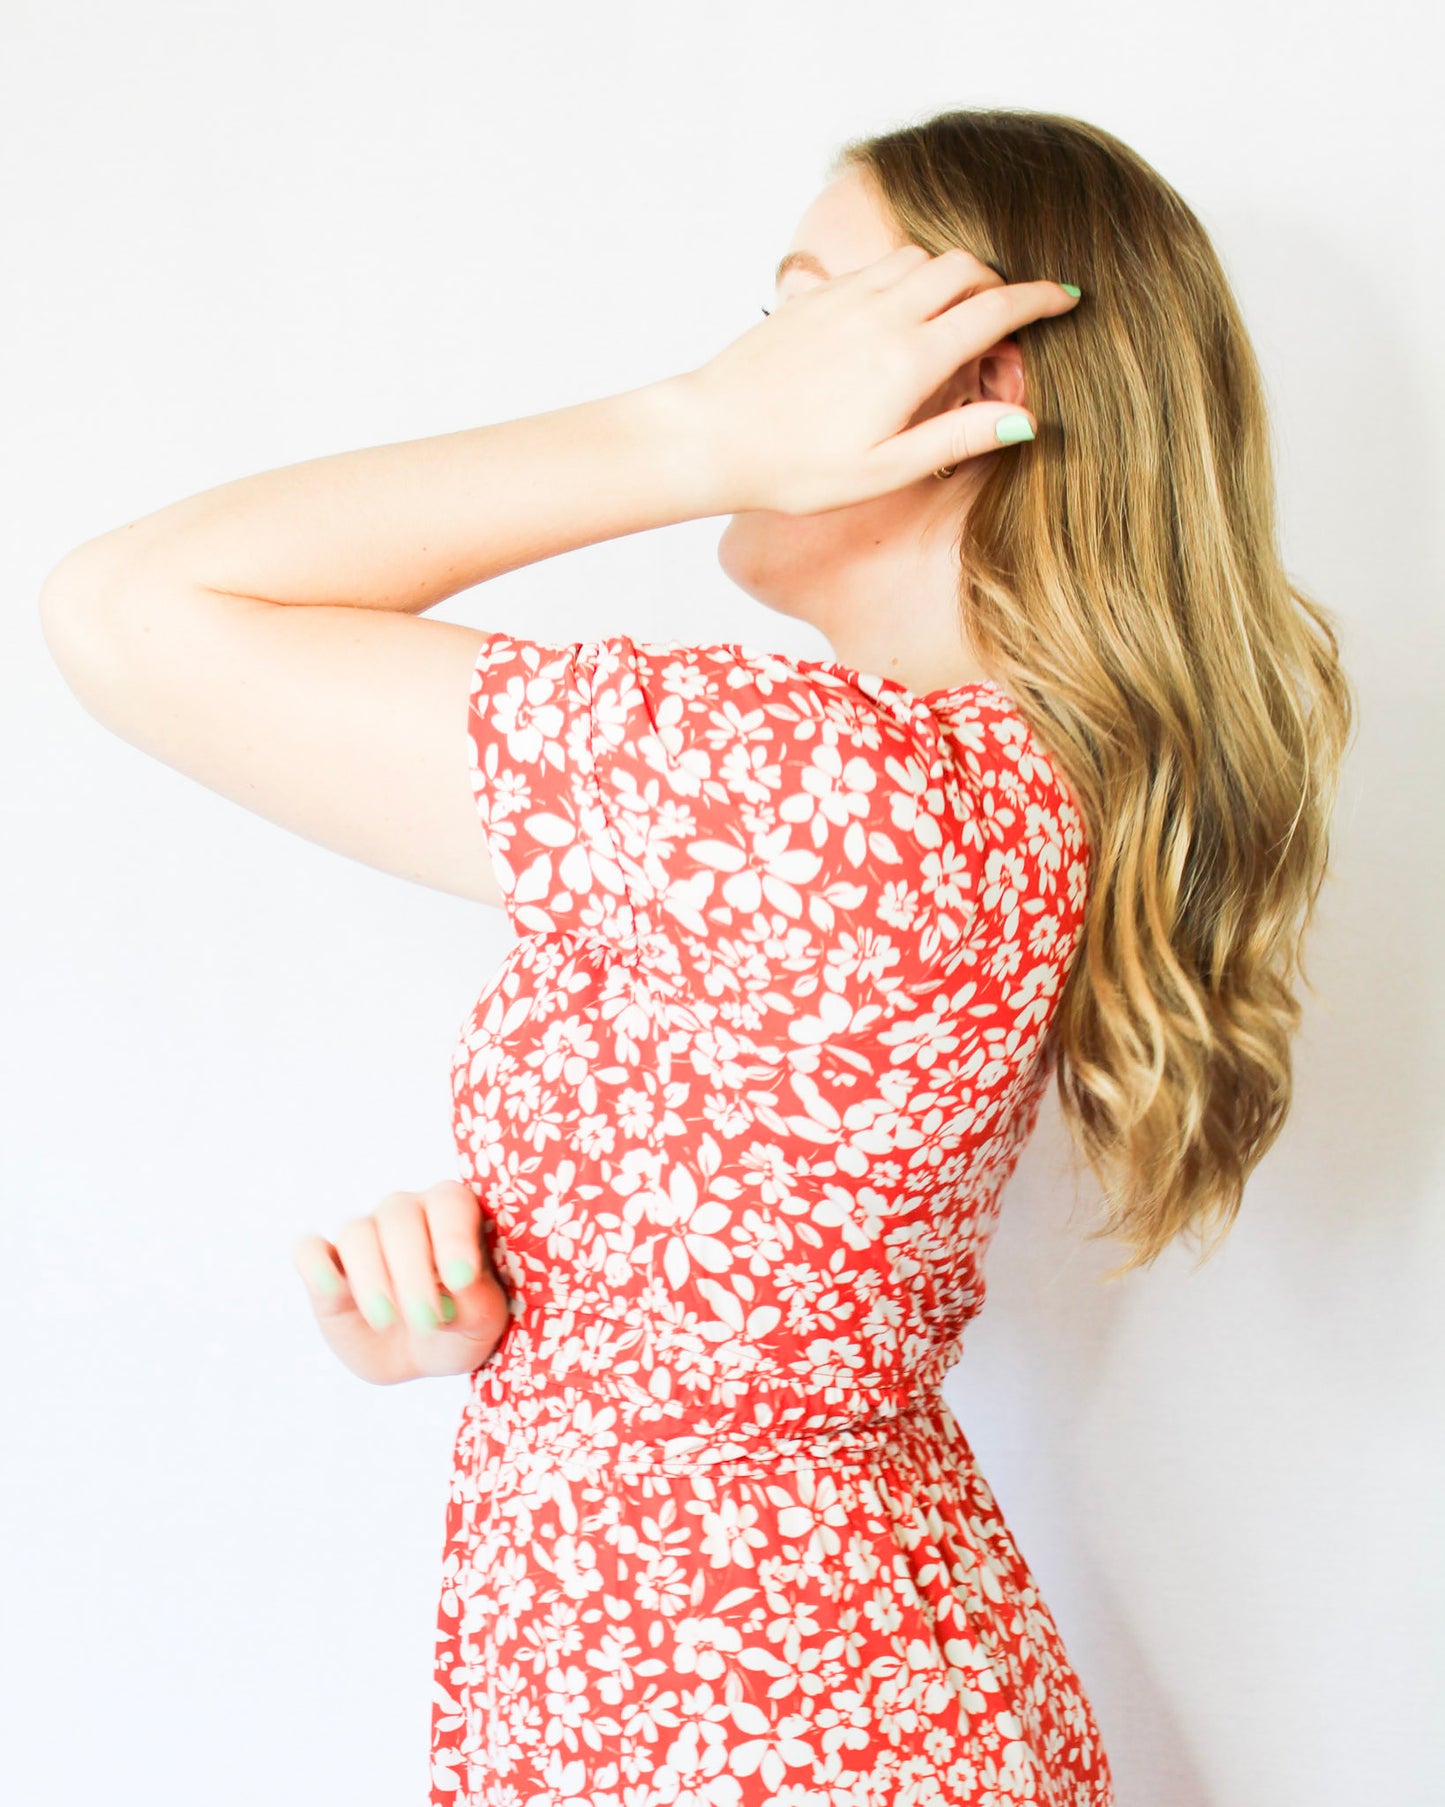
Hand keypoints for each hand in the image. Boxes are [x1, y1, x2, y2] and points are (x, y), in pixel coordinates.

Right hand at [291, 1182, 510, 1384]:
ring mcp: (363, 1235)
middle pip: (399, 1218)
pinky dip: (316, 1266)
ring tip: (387, 1321)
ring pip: (356, 1233)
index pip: (450, 1202)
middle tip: (426, 1320)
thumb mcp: (483, 1324)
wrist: (419, 1354)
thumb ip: (478, 1303)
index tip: (461, 1281)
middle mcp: (406, 1212)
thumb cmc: (460, 1326)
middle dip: (412, 1272)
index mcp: (452, 1212)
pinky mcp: (327, 1266)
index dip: (454, 1237)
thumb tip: (460, 1287)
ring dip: (371, 1278)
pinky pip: (310, 1251)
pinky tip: (331, 1289)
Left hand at [678, 245, 1079, 516]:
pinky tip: (896, 316)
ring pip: (920, 258)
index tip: (1067, 299)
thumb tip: (1025, 420)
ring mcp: (845, 298)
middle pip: (964, 268)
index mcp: (910, 359)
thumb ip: (956, 439)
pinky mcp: (815, 297)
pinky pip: (878, 267)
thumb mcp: (884, 471)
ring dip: (950, 276)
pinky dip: (906, 277)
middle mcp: (882, 315)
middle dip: (997, 283)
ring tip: (951, 317)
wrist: (710, 435)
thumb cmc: (793, 468)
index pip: (996, 310)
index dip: (1041, 300)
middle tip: (1006, 318)